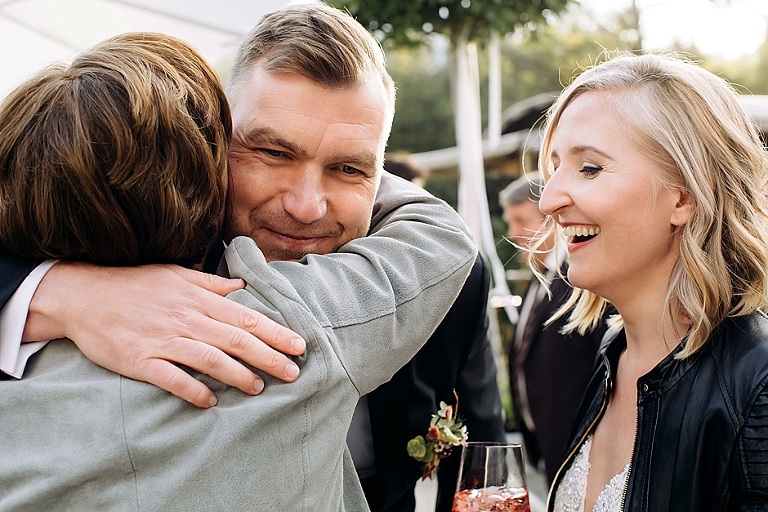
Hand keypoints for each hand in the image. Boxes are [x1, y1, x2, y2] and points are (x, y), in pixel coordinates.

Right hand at [23, 262, 305, 407]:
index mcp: (198, 298)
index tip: (299, 345)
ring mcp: (163, 340)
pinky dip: (192, 389)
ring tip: (260, 387)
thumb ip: (211, 284)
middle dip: (269, 356)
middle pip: (236, 340)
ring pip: (210, 359)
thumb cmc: (134, 284)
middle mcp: (186, 318)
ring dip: (239, 375)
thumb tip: (242, 287)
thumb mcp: (176, 275)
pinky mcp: (140, 360)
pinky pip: (171, 377)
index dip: (275, 332)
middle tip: (293, 372)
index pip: (246, 318)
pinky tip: (210, 401)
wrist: (84, 295)